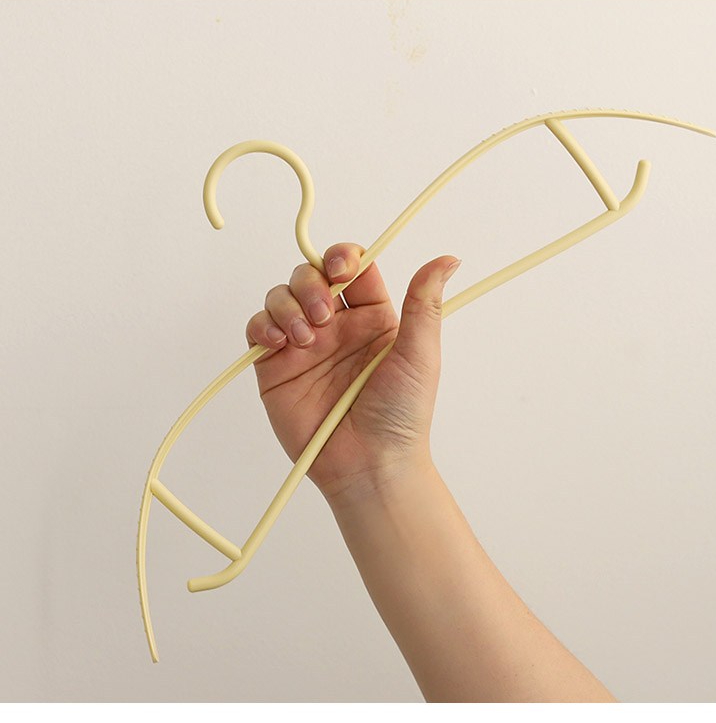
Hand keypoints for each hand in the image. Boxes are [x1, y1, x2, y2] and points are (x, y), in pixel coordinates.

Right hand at [246, 243, 459, 503]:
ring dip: (288, 304)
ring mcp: (304, 345)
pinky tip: (280, 341)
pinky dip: (263, 325)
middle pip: (310, 274)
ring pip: (281, 296)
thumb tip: (449, 259)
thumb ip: (425, 303)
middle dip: (310, 283)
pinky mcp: (276, 367)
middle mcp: (336, 326)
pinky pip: (258, 328)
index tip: (341, 269)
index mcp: (372, 317)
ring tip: (304, 337)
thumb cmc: (401, 415)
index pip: (352, 267)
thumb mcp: (420, 353)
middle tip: (324, 315)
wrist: (369, 464)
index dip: (341, 257)